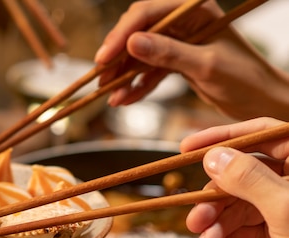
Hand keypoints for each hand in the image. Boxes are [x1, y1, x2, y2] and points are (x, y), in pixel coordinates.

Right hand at [94, 0, 288, 120]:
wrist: (262, 101)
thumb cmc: (245, 79)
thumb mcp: (205, 65)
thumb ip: (167, 53)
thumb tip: (131, 43)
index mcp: (194, 11)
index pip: (146, 14)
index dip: (120, 36)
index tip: (103, 58)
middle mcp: (183, 22)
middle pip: (137, 32)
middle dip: (117, 57)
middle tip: (101, 78)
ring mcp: (178, 42)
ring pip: (139, 55)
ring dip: (123, 76)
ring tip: (110, 96)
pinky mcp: (176, 62)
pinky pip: (149, 71)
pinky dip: (136, 86)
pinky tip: (125, 100)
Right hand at [182, 117, 288, 237]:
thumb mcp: (285, 210)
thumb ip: (249, 178)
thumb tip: (216, 156)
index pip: (261, 134)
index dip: (221, 137)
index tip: (188, 147)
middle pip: (241, 178)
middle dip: (213, 205)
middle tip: (195, 221)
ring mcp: (288, 205)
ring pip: (240, 208)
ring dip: (217, 231)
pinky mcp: (284, 230)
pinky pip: (248, 230)